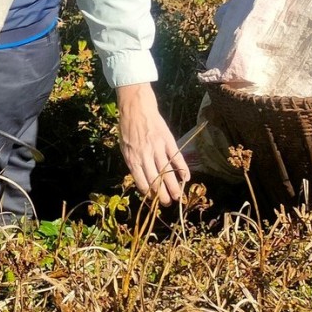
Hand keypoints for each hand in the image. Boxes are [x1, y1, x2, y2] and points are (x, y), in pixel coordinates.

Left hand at [116, 83, 188, 205]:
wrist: (136, 108)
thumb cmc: (128, 129)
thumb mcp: (125, 148)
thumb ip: (133, 163)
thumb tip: (143, 180)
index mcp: (132, 159)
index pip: (142, 183)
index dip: (150, 195)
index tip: (155, 201)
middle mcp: (145, 156)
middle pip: (156, 181)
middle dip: (163, 196)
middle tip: (169, 203)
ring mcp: (157, 148)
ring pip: (168, 172)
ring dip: (174, 187)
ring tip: (178, 197)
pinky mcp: (168, 141)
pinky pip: (177, 158)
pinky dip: (183, 169)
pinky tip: (186, 178)